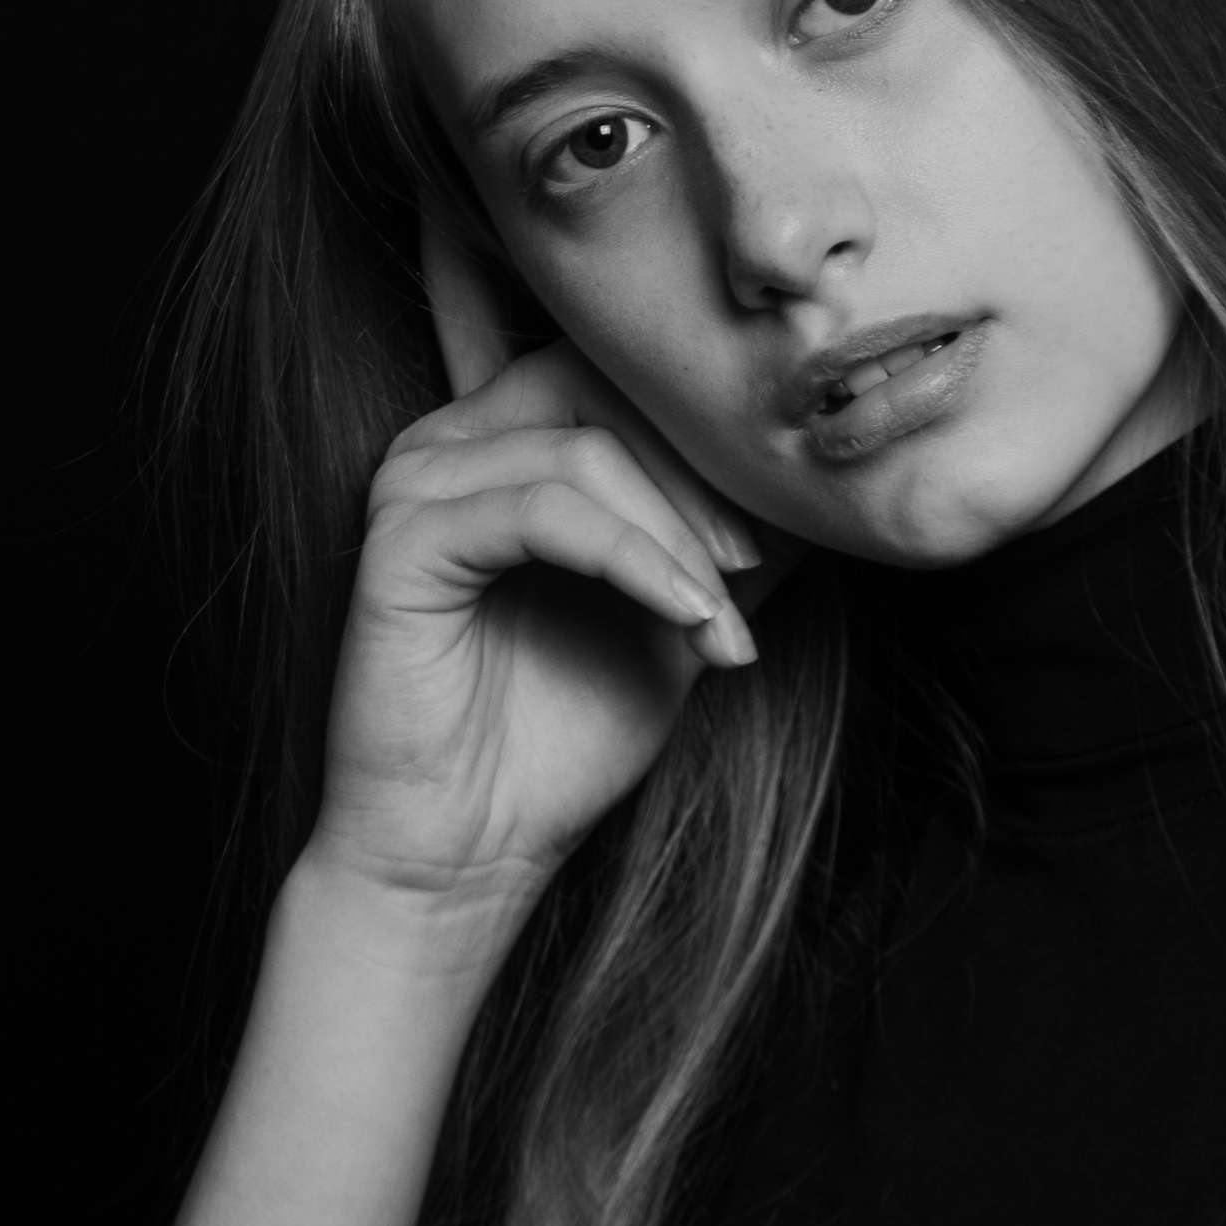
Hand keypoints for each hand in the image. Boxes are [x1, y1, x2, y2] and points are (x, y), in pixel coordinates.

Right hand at [306, 218, 763, 918]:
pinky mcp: (401, 538)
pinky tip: (683, 616)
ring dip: (679, 539)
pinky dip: (630, 558)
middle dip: (702, 478)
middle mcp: (454, 441)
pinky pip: (540, 508)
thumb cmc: (560, 741)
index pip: (624, 372)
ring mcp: (419, 483)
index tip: (779, 527)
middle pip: (605, 387)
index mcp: (509, 443)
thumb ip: (735, 545)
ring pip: (585, 450)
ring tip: (720, 624)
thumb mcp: (681, 623)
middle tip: (754, 567)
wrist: (471, 853)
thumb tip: (824, 483)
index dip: (711, 436)